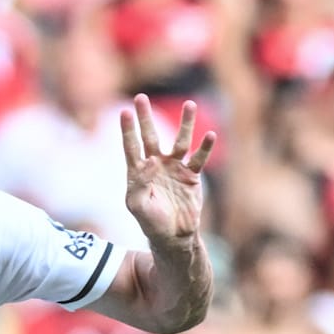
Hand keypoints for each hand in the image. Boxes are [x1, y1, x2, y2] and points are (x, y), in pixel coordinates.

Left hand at [121, 94, 217, 243]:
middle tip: (140, 97)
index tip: (124, 112)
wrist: (174, 237)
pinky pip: (199, 158)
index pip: (131, 147)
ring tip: (190, 104)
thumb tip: (148, 162)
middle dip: (145, 117)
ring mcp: (174, 169)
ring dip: (185, 123)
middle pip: (150, 136)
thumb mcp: (138, 207)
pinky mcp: (191, 176)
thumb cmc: (151, 223)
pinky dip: (205, 147)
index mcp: (139, 173)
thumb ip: (138, 185)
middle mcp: (156, 166)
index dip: (127, 130)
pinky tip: (209, 135)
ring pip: (180, 141)